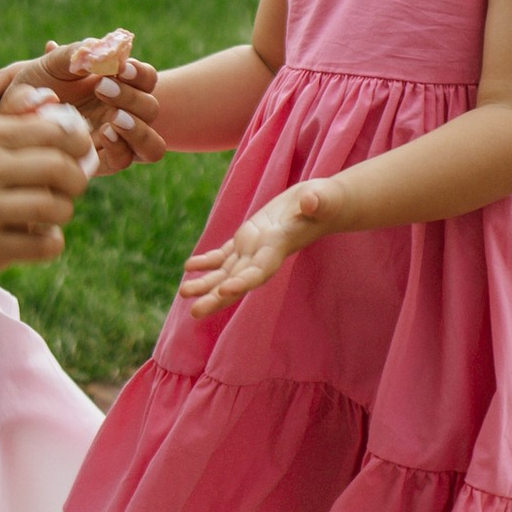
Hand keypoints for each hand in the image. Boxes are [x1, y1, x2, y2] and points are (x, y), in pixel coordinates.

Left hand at [0, 33, 164, 173]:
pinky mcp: (104, 162)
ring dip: (137, 128)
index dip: (140, 73)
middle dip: (130, 96)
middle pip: (151, 108)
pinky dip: (121, 147)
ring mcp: (118, 141)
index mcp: (119, 85)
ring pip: (152, 143)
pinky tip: (101, 134)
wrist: (15, 119)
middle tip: (101, 87)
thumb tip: (93, 48)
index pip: (147, 79)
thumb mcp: (50, 66)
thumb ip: (72, 53)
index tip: (118, 66)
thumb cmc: (36, 86)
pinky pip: (126, 160)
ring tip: (114, 118)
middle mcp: (125, 113)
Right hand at [0, 102, 93, 280]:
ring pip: (56, 207)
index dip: (81, 145)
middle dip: (77, 181)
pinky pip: (46, 244)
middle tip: (70, 188)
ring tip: (52, 213)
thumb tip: (49, 95)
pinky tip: (38, 238)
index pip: (58, 130)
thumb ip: (18, 115)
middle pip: (60, 168)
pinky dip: (51, 244)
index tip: (79, 156)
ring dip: (63, 213)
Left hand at [178, 178, 338, 316]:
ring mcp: (255, 247)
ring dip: (205, 282)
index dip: (242, 282)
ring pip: (227, 271)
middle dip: (216, 296)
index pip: (260, 271)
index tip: (223, 291)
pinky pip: (225, 253)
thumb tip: (310, 202)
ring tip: (183, 292)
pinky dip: (207, 260)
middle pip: (238, 281)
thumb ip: (318, 203)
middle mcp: (265, 255)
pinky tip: (189, 265)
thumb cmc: (329, 201)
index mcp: (280, 247)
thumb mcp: (325, 199)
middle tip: (194, 312)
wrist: (327, 203)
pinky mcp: (250, 237)